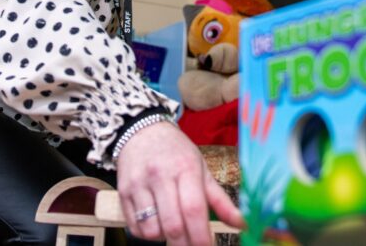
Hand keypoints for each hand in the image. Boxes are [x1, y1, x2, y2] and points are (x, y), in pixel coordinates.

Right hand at [115, 122, 243, 244]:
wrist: (141, 131)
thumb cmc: (176, 152)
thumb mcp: (201, 168)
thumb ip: (220, 200)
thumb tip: (242, 224)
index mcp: (185, 168)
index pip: (193, 209)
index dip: (201, 236)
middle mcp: (160, 176)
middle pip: (173, 225)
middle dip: (186, 245)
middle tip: (194, 245)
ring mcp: (138, 185)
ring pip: (152, 230)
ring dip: (165, 238)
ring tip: (173, 227)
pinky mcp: (123, 192)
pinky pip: (135, 228)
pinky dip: (148, 234)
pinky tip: (157, 222)